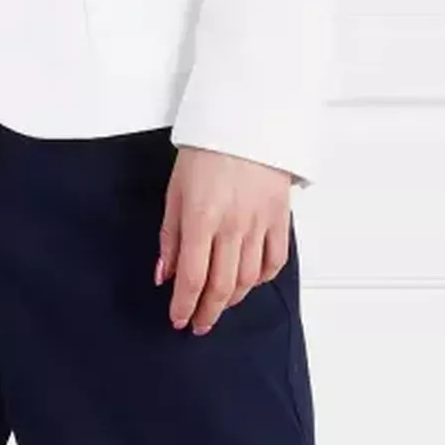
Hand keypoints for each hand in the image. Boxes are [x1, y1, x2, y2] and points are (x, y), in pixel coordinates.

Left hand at [155, 146, 292, 334]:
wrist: (245, 121)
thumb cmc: (204, 151)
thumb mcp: (175, 190)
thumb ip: (170, 236)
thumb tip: (164, 276)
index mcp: (200, 218)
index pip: (192, 278)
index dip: (184, 306)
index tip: (178, 319)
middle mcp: (232, 227)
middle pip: (222, 286)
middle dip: (208, 312)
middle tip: (199, 324)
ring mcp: (259, 224)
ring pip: (249, 280)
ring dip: (233, 299)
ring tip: (220, 304)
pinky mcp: (280, 219)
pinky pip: (275, 262)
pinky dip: (262, 279)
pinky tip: (250, 281)